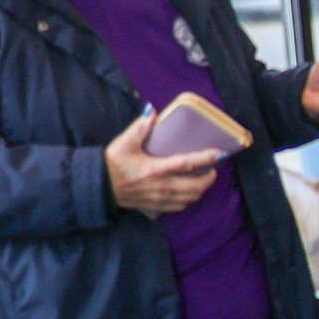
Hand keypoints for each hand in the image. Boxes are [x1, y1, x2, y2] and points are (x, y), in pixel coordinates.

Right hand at [104, 110, 220, 217]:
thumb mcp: (124, 142)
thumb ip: (140, 126)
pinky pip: (181, 206)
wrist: (98, 187)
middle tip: (212, 167)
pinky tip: (188, 190)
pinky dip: (189, 199)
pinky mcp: (156, 207)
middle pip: (197, 186)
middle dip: (210, 177)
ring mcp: (160, 199)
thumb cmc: (112, 164)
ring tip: (203, 177)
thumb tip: (153, 111)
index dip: (207, 158)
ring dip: (201, 188)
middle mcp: (161, 186)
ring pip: (191, 198)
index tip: (219, 153)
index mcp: (155, 168)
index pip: (188, 163)